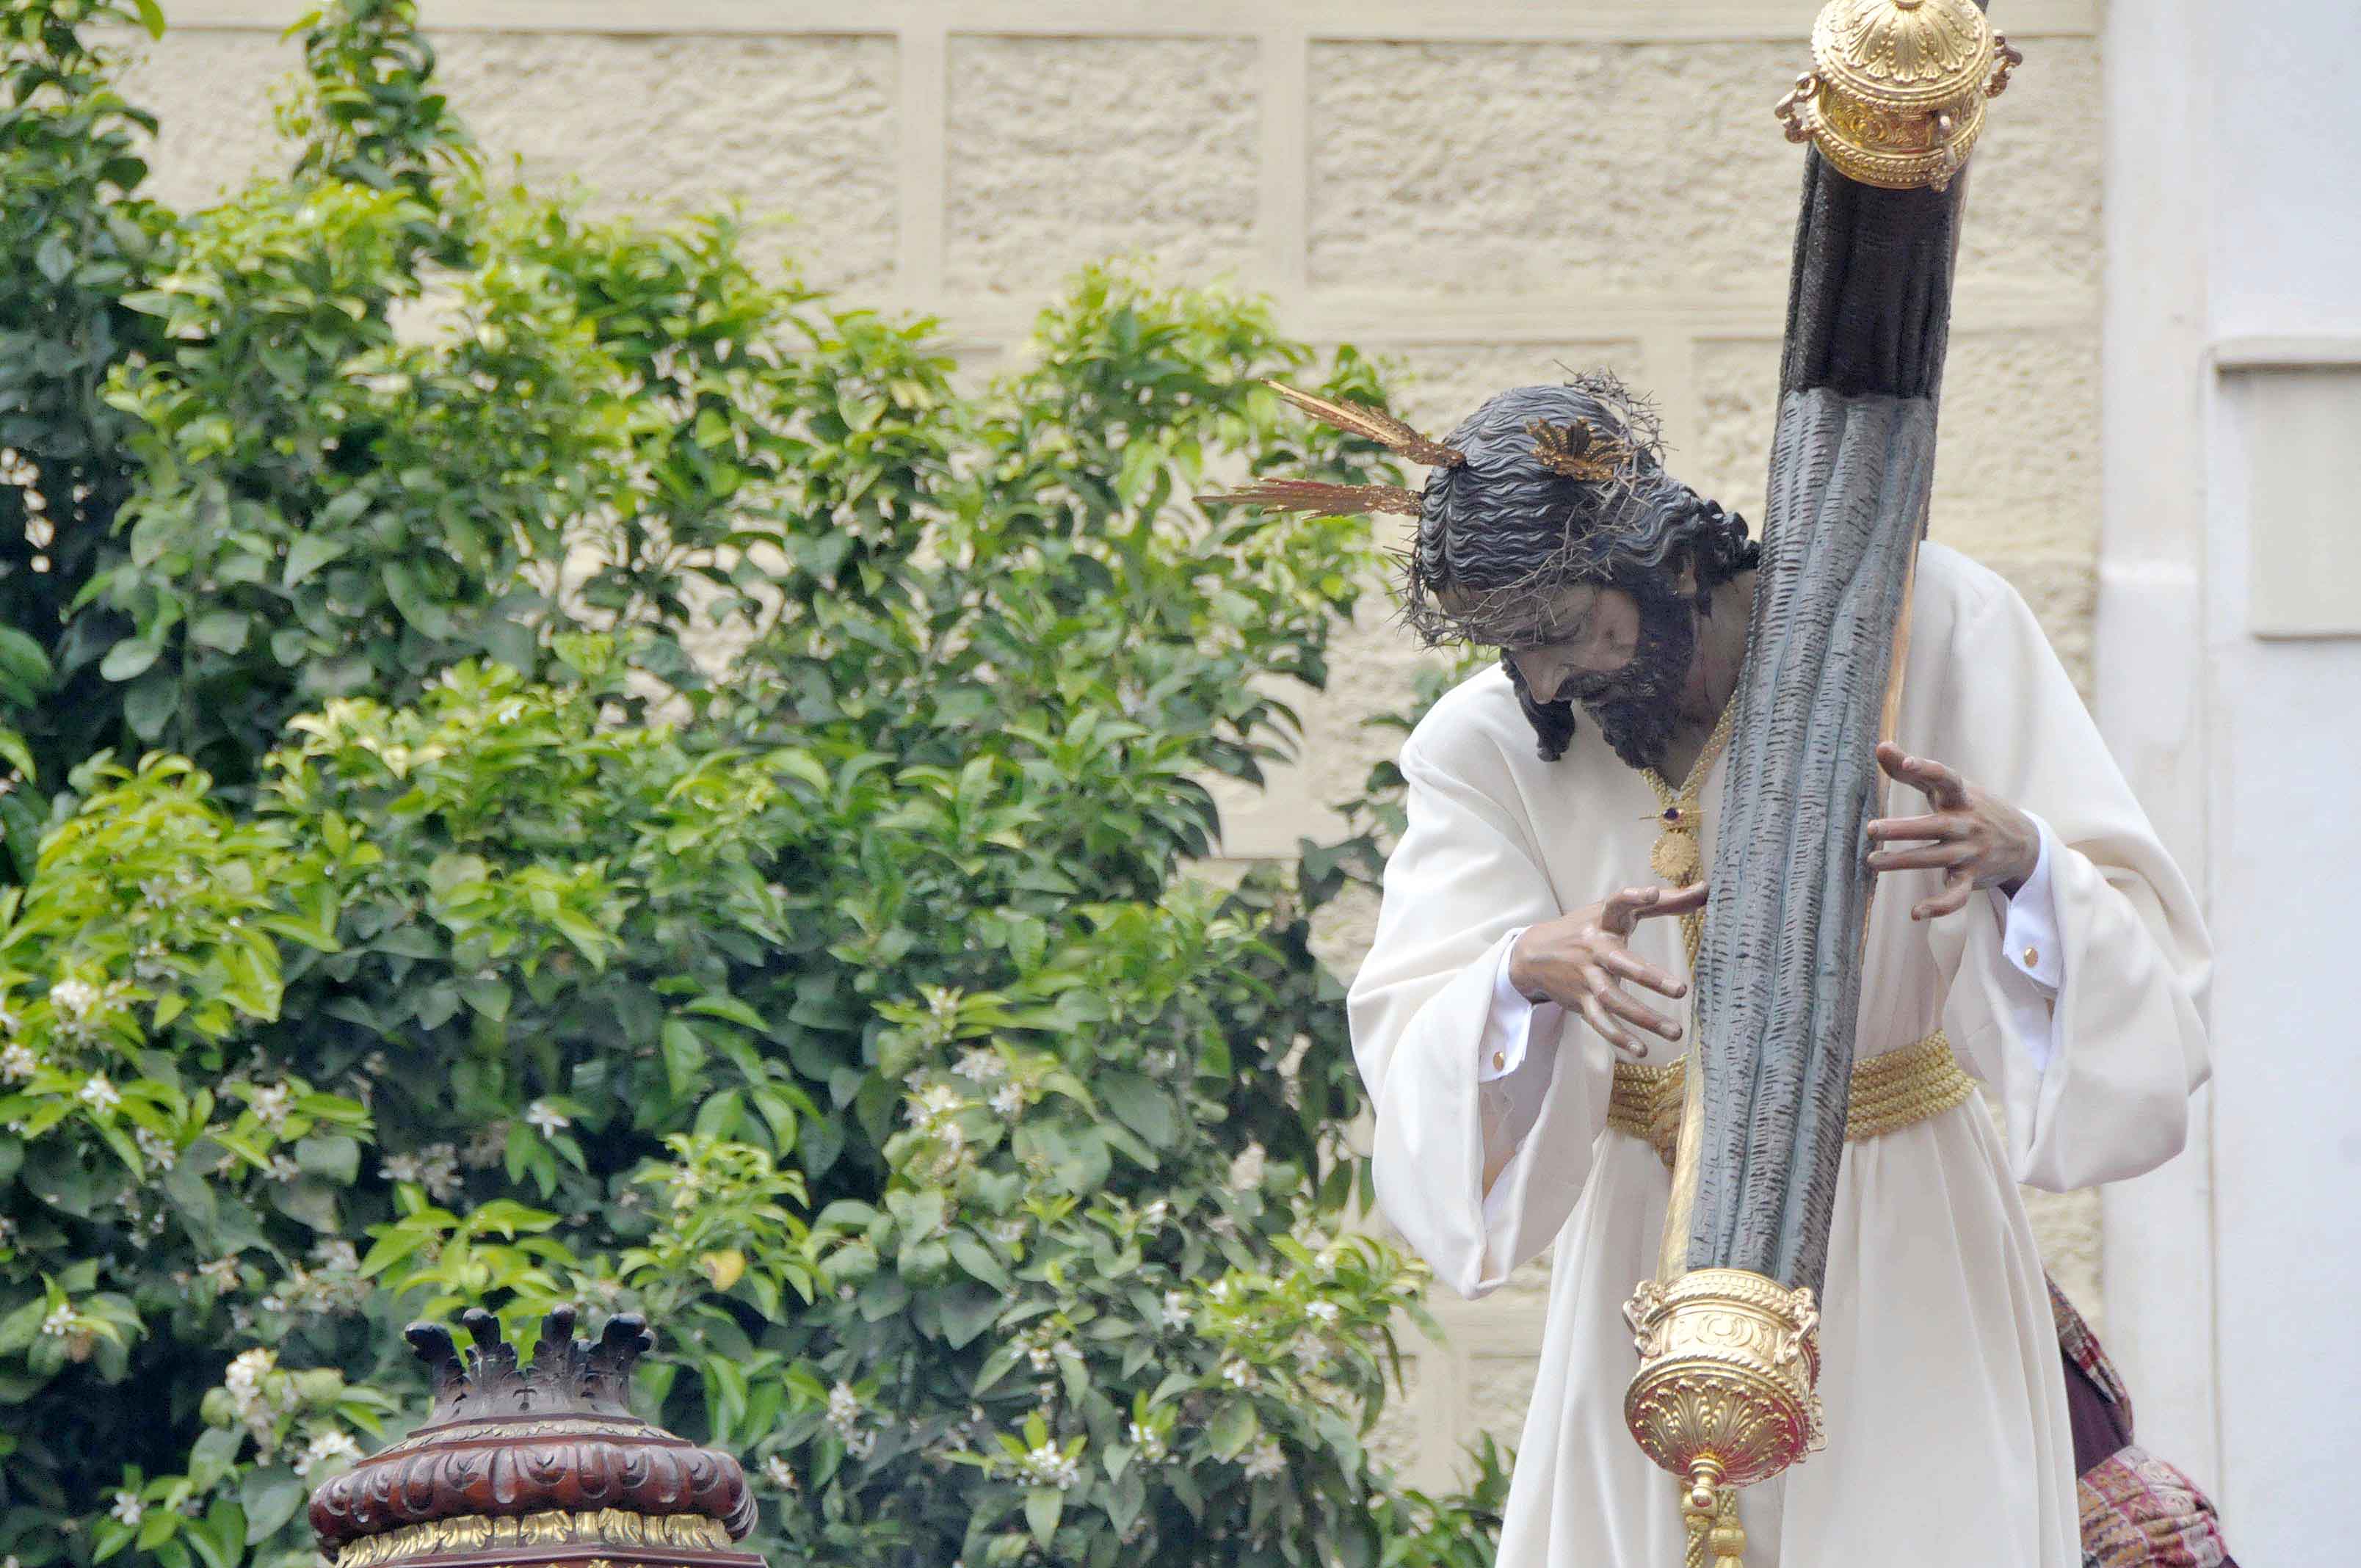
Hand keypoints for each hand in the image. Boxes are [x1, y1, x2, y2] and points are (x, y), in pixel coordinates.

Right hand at [1506, 882, 1705, 1058]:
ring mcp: (1585, 977)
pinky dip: (1619, 1037)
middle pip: (1620, 962)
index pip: (1617, 903)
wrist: (1534, 953)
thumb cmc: (1589, 927)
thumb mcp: (1619, 912)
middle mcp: (1593, 948)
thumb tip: (1707, 889)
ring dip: (1644, 1017)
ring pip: (1613, 999)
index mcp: (1604, 920)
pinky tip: (1641, 1049)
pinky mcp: (1580, 1000)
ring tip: (1676, 1032)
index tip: (1651, 893)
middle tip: (1681, 990)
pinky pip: (1600, 1021)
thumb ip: (1665, 903)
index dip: (1632, 898)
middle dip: (1649, 977)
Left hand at [1866, 741, 2039, 920]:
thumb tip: (1880, 745)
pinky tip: (1915, 913)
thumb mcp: (1950, 788)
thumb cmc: (1973, 809)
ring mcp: (1970, 852)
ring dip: (1902, 862)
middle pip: (1933, 827)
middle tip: (1871, 829)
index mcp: (1961, 797)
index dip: (1927, 770)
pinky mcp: (1972, 877)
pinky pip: (1956, 895)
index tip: (1906, 763)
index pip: (1946, 779)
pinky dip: (1939, 906)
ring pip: (1934, 859)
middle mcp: (1966, 824)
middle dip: (1903, 829)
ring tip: (1872, 861)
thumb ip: (1912, 771)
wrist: (2024, 842)